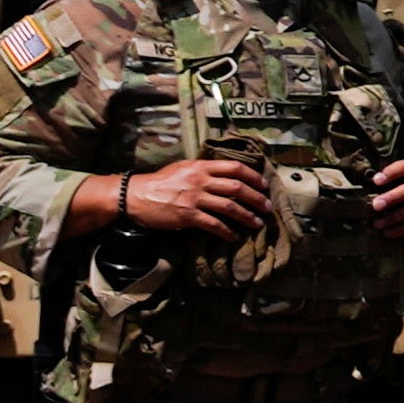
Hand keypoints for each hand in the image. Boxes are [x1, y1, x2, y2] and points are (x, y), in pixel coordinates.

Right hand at [122, 159, 275, 242]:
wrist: (136, 195)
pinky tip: (233, 236)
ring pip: (229, 206)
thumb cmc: (160, 181)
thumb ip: (204, 169)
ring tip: (257, 223)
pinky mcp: (188, 216)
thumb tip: (226, 175)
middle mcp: (200, 180)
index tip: (264, 185)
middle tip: (267, 207)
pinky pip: (213, 224)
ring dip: (247, 216)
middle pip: (237, 187)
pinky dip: (226, 231)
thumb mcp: (184, 167)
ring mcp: (195, 198)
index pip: (235, 167)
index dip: (253, 176)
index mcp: (201, 166)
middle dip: (256, 198)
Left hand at [368, 162, 403, 240]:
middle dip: (392, 197)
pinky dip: (400, 229)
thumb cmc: (398, 193)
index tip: (376, 181)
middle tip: (376, 205)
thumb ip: (380, 185)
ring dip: (393, 217)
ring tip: (376, 223)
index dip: (391, 173)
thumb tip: (358, 191)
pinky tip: (387, 232)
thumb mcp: (392, 185)